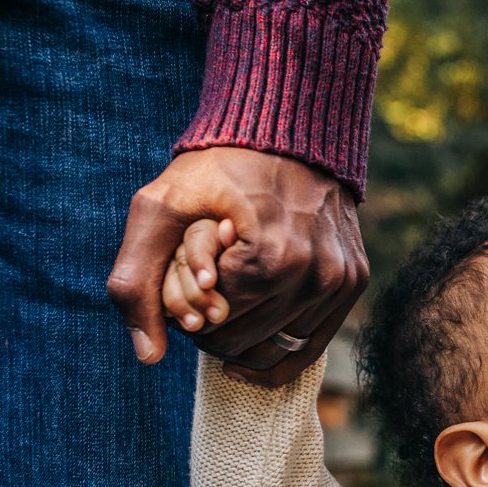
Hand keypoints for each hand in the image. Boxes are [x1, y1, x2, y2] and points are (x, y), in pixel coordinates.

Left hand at [107, 147, 369, 386]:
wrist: (289, 130)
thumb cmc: (217, 165)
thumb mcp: (159, 209)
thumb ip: (135, 281)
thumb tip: (147, 356)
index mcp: (271, 261)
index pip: (210, 326)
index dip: (183, 308)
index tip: (183, 275)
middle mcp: (315, 277)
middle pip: (242, 342)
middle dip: (210, 326)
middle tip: (200, 292)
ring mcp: (340, 282)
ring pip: (276, 350)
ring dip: (242, 338)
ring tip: (225, 304)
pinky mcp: (353, 283)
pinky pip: (311, 345)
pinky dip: (277, 353)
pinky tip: (248, 351)